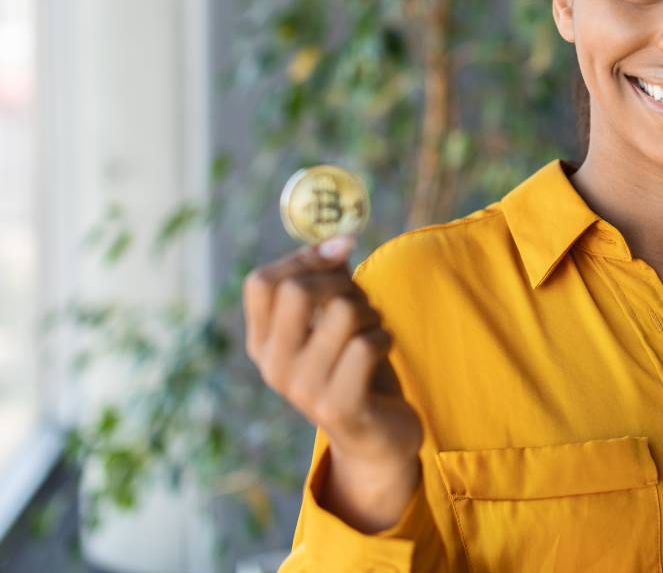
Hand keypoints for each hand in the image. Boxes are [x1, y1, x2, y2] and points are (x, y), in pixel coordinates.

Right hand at [243, 236, 422, 526]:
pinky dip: (384, 339)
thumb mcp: (334, 321)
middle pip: (296, 290)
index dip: (304, 258)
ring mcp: (302, 390)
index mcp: (263, 343)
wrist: (377, 441)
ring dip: (370, 313)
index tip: (340, 252)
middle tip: (361, 304)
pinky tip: (382, 355)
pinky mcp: (338, 407)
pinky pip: (366, 344)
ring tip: (372, 332)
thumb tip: (338, 238)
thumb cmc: (356, 369)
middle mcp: (273, 367)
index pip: (262, 282)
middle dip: (341, 284)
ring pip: (341, 312)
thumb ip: (329, 279)